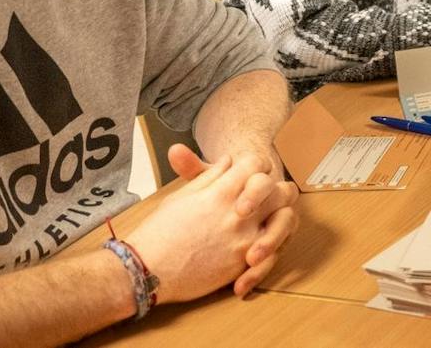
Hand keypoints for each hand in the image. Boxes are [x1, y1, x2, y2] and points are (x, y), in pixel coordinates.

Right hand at [121, 149, 298, 303]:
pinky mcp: (243, 263)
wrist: (145, 271)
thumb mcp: (182, 195)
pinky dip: (273, 246)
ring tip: (266, 219)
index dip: (255, 164)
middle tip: (262, 196)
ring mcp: (244, 239)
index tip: (249, 171)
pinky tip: (260, 244)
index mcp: (220, 192)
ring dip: (280, 215)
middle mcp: (237, 213)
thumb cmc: (159, 232)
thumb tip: (229, 159)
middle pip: (278, 188)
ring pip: (285, 217)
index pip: (256, 163)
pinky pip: (274, 251)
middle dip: (273, 188)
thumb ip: (209, 176)